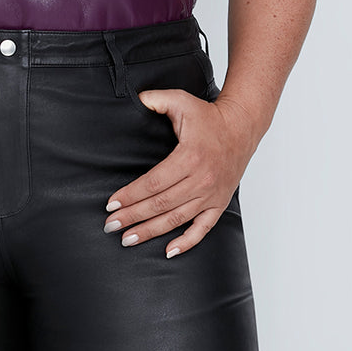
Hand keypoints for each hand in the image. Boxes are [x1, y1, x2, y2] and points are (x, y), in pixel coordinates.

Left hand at [103, 89, 259, 257]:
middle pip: (160, 204)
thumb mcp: (180, 100)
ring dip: (151, 231)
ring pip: (176, 219)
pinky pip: (203, 229)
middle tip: (110, 226)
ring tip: (129, 239)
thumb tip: (136, 99)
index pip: (153, 183)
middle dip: (132, 216)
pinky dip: (187, 242)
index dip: (130, 195)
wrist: (241, 128)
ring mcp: (211, 195)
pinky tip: (169, 251)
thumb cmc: (208, 116)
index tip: (111, 204)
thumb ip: (156, 99)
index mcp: (189, 157)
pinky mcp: (219, 203)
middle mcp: (201, 180)